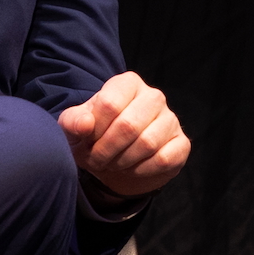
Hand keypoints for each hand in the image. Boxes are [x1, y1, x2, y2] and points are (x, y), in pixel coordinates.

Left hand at [59, 71, 190, 202]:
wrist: (114, 160)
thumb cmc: (93, 136)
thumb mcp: (74, 127)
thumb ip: (72, 122)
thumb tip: (85, 124)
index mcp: (127, 83)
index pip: (109, 104)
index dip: (93, 130)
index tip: (86, 141)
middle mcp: (153, 96)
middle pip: (128, 125)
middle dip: (107, 150)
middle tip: (97, 160)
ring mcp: (170, 119)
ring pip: (147, 143)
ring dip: (123, 161)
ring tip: (113, 164)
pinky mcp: (181, 143)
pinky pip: (164, 159)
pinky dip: (142, 170)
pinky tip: (133, 168)